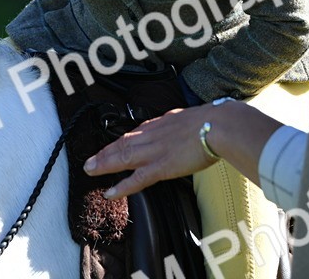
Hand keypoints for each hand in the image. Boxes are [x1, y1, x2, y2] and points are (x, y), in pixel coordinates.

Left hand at [83, 101, 281, 197]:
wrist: (219, 125)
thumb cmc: (215, 121)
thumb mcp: (195, 116)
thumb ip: (186, 125)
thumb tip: (189, 126)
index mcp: (163, 123)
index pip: (137, 131)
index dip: (123, 140)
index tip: (113, 144)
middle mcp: (154, 134)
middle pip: (123, 143)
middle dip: (105, 151)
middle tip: (89, 159)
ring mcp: (155, 150)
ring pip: (122, 158)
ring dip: (104, 164)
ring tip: (90, 170)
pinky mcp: (161, 166)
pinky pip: (136, 178)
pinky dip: (121, 186)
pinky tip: (109, 192)